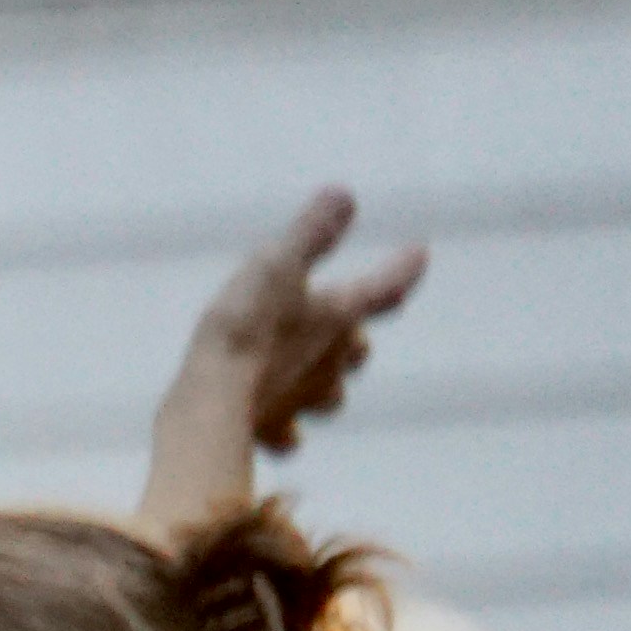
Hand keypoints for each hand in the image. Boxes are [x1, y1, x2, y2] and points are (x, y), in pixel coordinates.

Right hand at [183, 188, 424, 461]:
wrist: (210, 400)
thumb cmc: (246, 329)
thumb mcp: (276, 265)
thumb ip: (311, 232)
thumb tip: (344, 195)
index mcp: (335, 316)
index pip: (382, 288)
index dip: (402, 269)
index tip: (419, 254)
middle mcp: (328, 360)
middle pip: (355, 351)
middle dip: (353, 342)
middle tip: (350, 332)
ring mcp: (301, 398)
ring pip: (329, 396)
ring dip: (325, 386)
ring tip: (313, 382)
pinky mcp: (267, 428)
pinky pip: (285, 434)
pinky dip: (283, 428)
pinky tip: (276, 428)